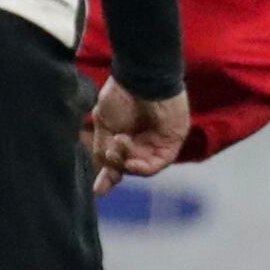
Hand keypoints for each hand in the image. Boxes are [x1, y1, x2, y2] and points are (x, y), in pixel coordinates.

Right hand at [88, 77, 189, 192]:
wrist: (141, 79)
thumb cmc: (121, 95)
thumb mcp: (103, 123)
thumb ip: (103, 149)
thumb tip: (104, 170)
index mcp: (123, 135)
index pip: (116, 162)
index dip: (107, 177)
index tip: (98, 191)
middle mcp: (141, 142)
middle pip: (128, 167)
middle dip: (116, 165)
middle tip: (110, 152)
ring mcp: (157, 144)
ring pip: (141, 167)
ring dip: (127, 163)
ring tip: (119, 145)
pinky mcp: (171, 144)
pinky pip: (157, 164)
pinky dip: (143, 167)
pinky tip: (132, 162)